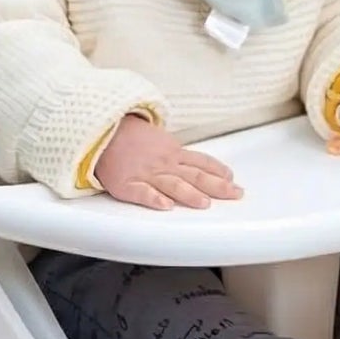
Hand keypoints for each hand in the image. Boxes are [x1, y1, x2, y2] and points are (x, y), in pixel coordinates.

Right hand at [94, 115, 242, 210]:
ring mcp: (147, 173)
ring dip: (190, 194)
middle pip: (195, 175)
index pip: (202, 162)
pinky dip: (154, 199)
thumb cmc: (134, 139)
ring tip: (204, 204)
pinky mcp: (127, 184)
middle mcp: (165, 163)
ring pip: (172, 184)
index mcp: (174, 153)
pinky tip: (165, 206)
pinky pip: (142, 193)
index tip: (234, 181)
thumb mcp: (163, 142)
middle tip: (235, 195)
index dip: (219, 172)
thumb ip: (180, 156)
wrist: (104, 132)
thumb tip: (202, 166)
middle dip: (217, 187)